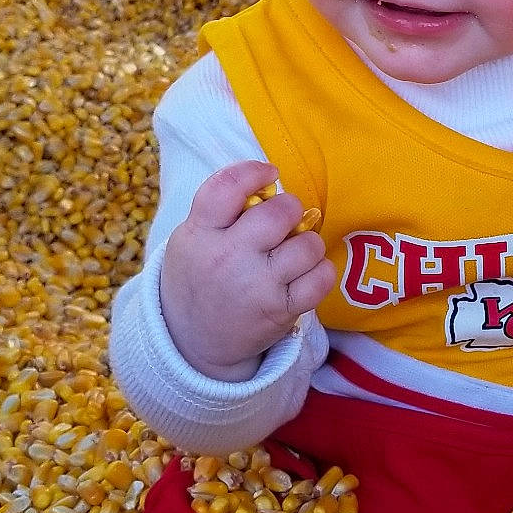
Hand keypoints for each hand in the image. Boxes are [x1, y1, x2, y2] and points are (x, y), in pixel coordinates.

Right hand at [160, 160, 334, 380]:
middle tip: (283, 220)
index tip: (269, 174)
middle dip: (289, 209)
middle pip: (280, 212)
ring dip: (307, 243)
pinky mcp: (281, 310)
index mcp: (200, 233)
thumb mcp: (191, 239)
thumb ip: (222, 211)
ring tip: (291, 252)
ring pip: (308, 244)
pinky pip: (322, 277)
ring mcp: (258, 286)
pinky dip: (320, 271)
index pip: (228, 187)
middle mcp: (229, 258)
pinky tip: (304, 273)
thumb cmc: (198, 278)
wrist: (191, 341)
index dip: (255, 171)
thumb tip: (272, 186)